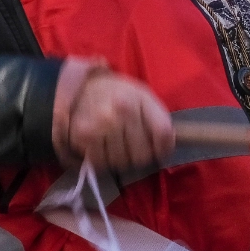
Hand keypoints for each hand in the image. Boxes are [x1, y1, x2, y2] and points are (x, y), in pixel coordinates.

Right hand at [58, 71, 173, 172]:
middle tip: (133, 147)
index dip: (164, 148)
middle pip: (143, 154)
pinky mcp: (83, 136)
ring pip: (123, 162)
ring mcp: (102, 123)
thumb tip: (167, 146)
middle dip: (141, 156)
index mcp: (142, 98)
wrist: (82, 88)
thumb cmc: (118, 95)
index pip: (163, 134)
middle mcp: (122, 110)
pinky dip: (103, 161)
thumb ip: (158, 119)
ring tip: (116, 145)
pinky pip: (101, 163)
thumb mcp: (143, 98)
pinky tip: (102, 147)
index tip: (159, 150)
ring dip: (121, 160)